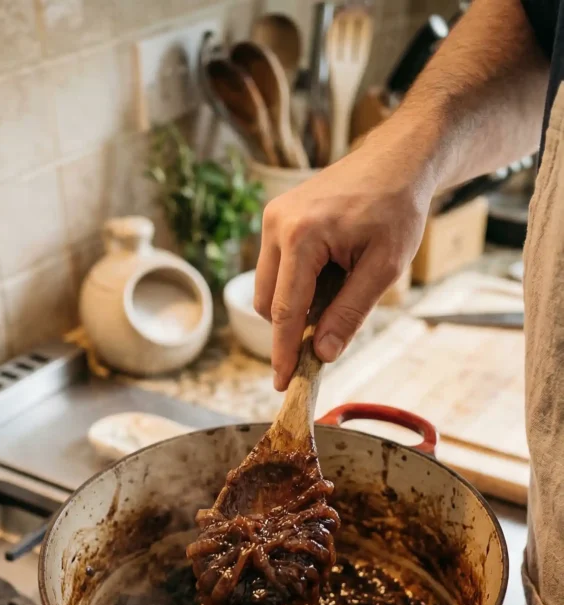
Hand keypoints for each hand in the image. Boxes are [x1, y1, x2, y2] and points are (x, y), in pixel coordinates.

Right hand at [254, 122, 436, 389]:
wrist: (397, 161)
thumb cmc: (396, 209)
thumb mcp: (383, 268)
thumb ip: (349, 313)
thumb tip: (322, 355)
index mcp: (301, 237)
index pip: (285, 311)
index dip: (284, 353)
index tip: (283, 383)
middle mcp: (277, 225)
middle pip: (269, 304)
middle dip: (293, 327)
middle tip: (331, 333)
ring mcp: (273, 218)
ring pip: (268, 288)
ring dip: (296, 305)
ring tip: (339, 289)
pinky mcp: (277, 217)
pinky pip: (276, 268)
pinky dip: (297, 284)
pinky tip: (330, 273)